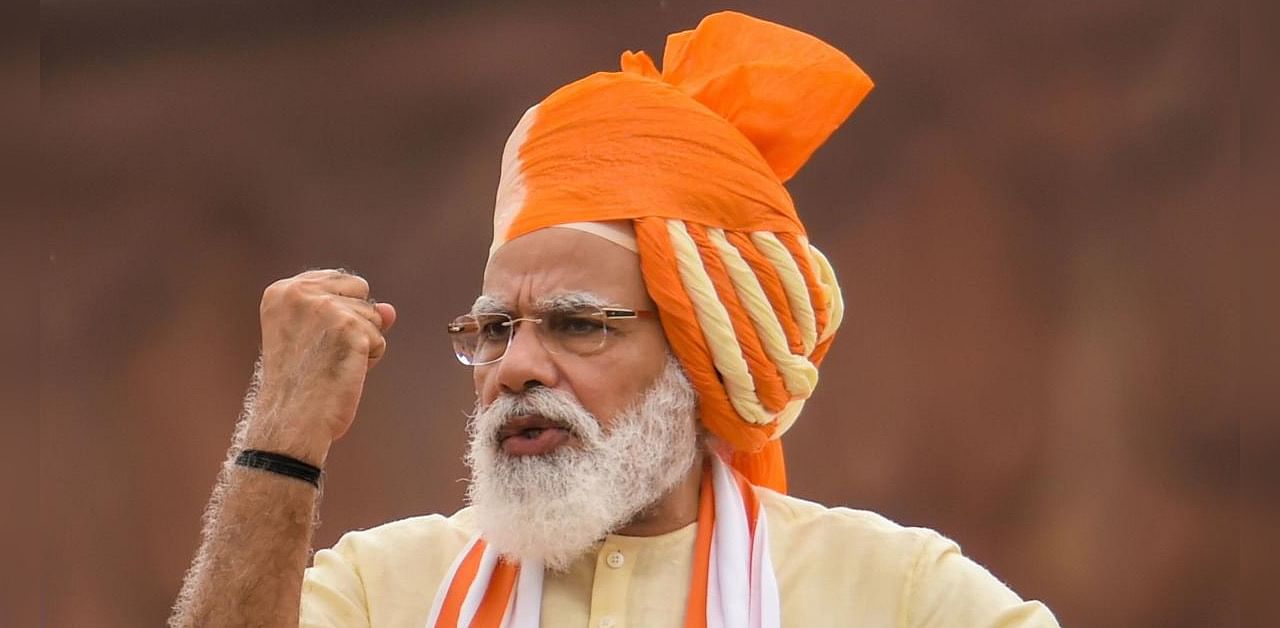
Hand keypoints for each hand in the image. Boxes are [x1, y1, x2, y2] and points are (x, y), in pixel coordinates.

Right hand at [246, 269, 397, 464]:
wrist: (291, 419)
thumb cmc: (300, 383)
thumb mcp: (317, 337)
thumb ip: (351, 312)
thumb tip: (389, 309)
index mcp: (282, 291)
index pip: (338, 279)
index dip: (340, 312)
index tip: (315, 339)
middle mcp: (300, 293)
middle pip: (360, 289)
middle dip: (355, 321)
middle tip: (325, 352)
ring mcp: (326, 308)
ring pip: (373, 316)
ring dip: (362, 344)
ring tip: (331, 364)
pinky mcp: (349, 327)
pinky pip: (379, 340)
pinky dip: (369, 360)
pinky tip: (343, 373)